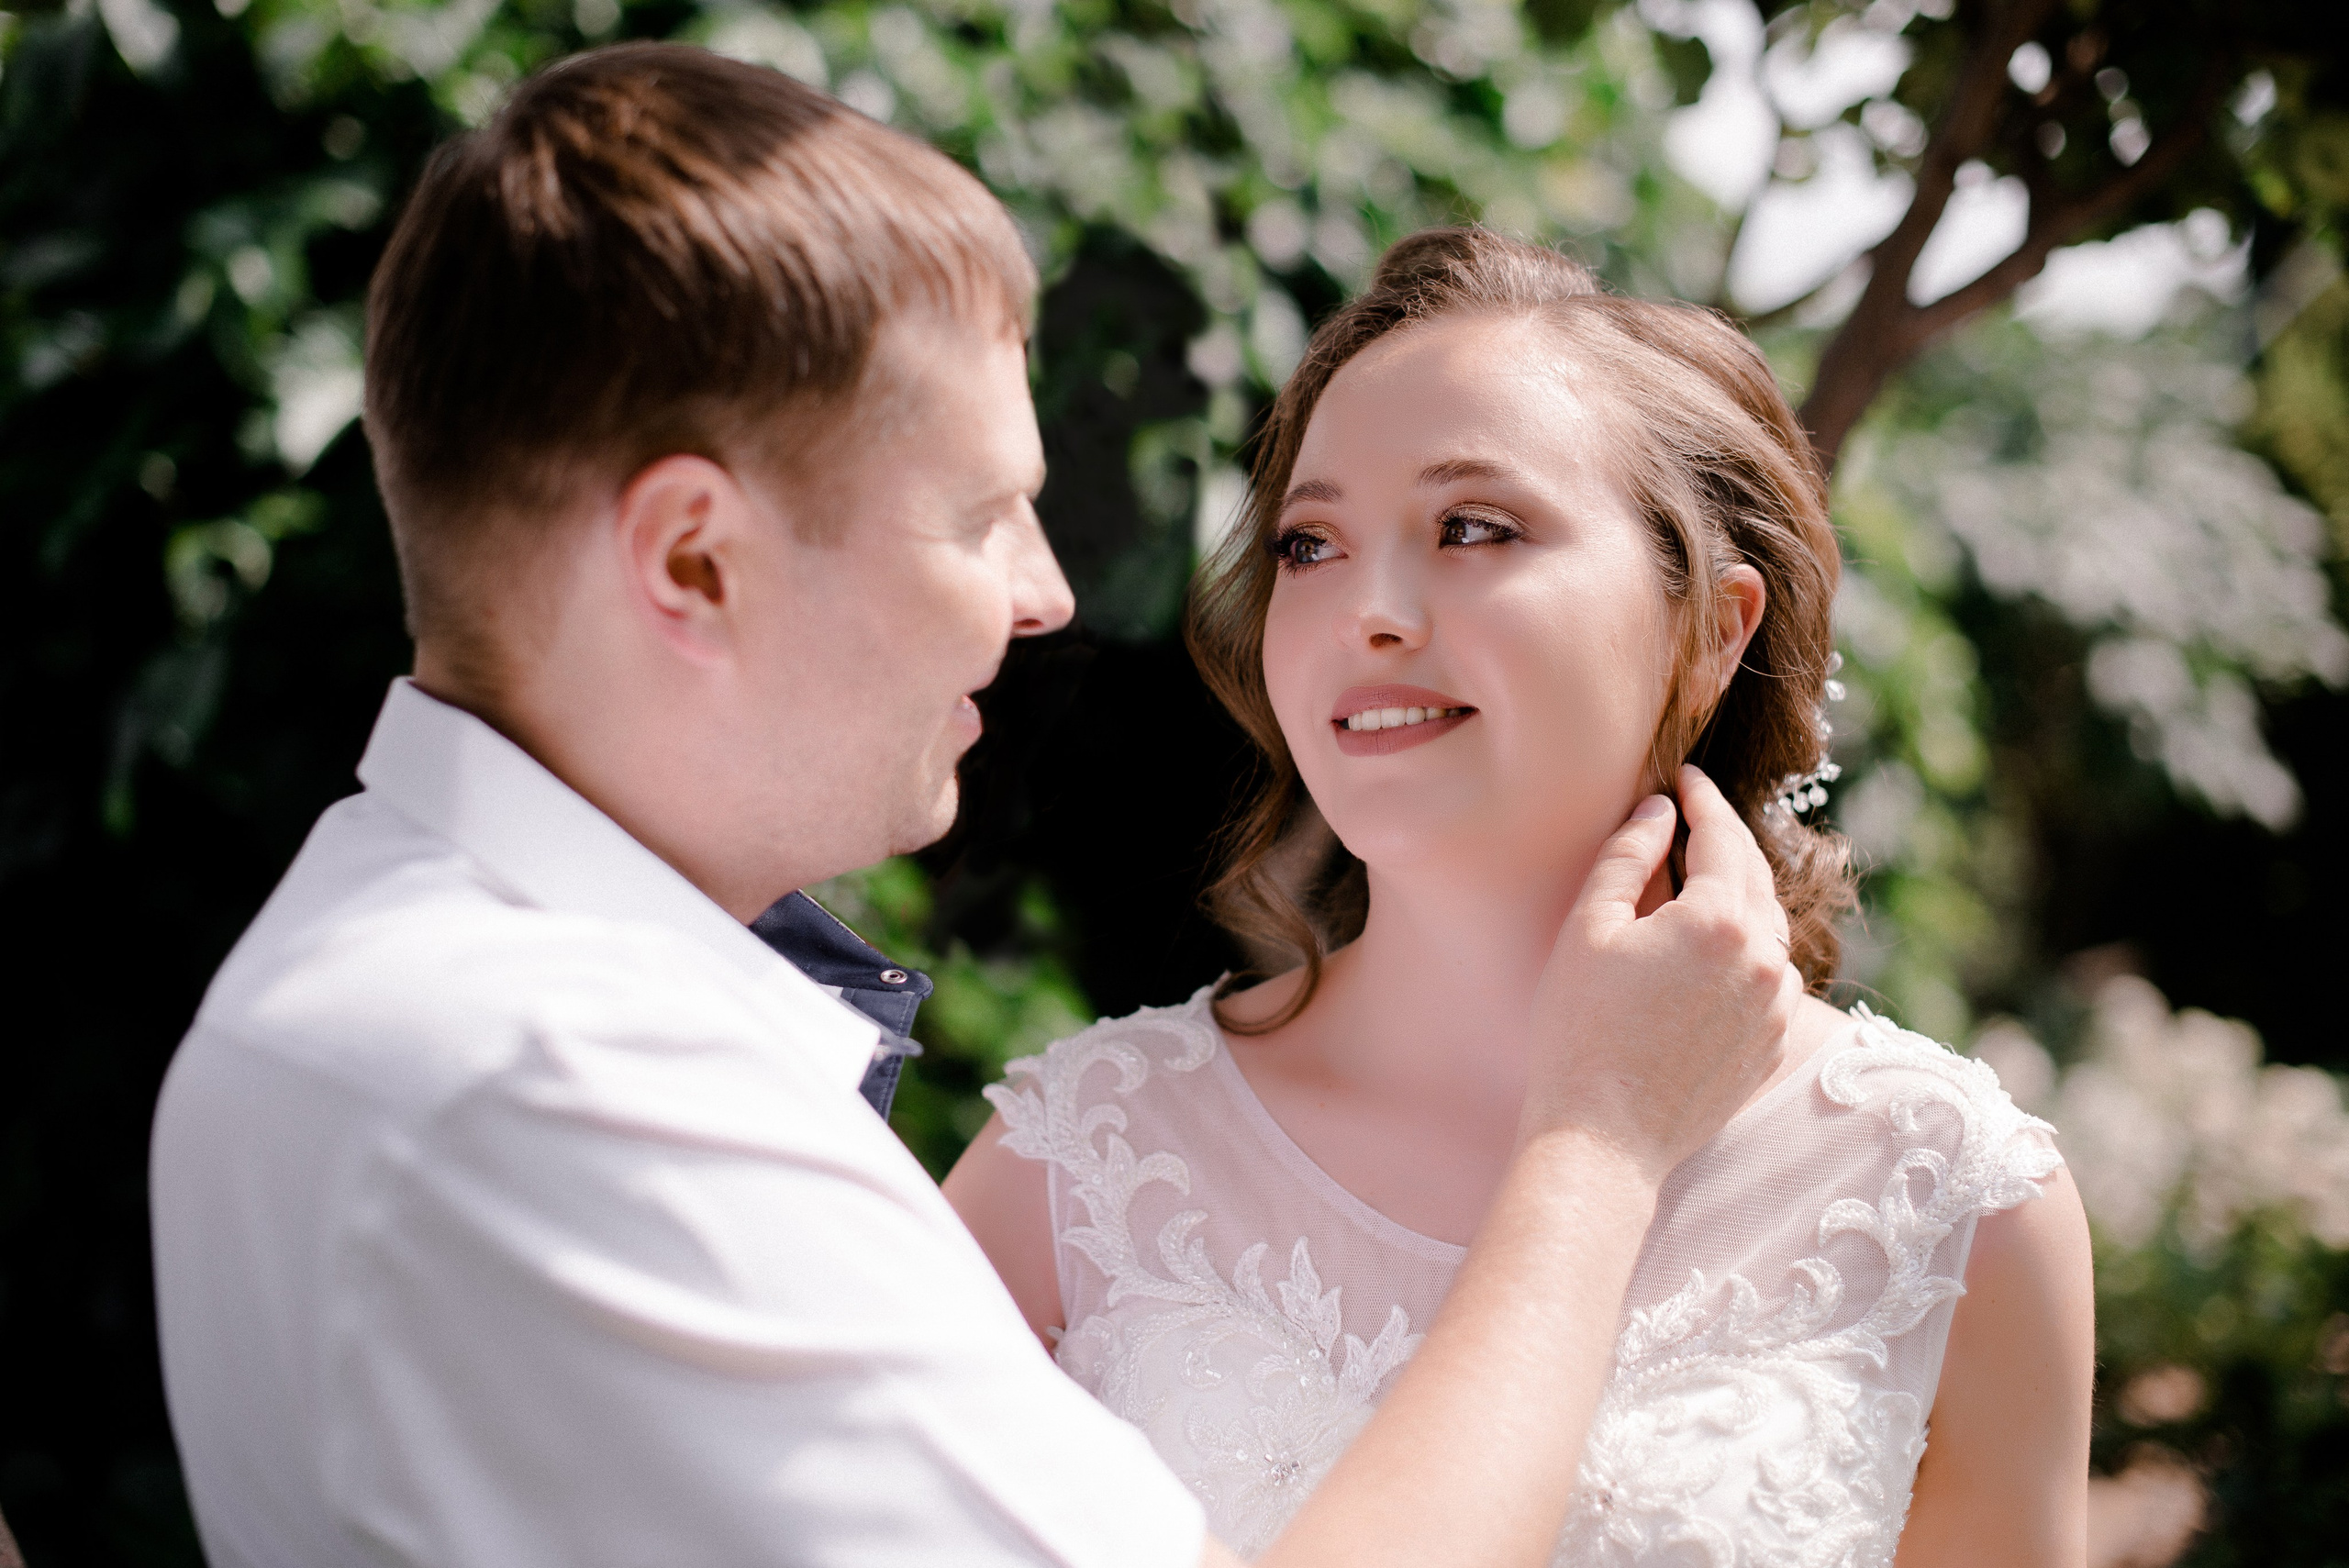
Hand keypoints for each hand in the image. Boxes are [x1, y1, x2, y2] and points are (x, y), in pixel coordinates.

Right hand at [1519, 764, 1798, 1184]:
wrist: (1605, 1137)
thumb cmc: (1580, 1031)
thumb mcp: (1590, 929)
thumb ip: (1629, 856)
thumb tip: (1661, 809)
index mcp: (1720, 921)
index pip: (1722, 836)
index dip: (1703, 798)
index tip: (1685, 773)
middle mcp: (1765, 960)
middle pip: (1755, 876)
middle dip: (1725, 838)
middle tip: (1694, 813)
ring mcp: (1777, 1006)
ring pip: (1768, 928)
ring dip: (1739, 894)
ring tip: (1700, 878)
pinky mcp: (1773, 1044)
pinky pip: (1769, 976)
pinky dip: (1746, 947)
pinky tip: (1710, 948)